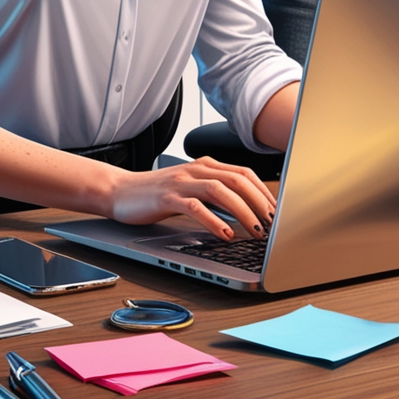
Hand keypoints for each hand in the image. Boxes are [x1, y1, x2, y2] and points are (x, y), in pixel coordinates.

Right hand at [107, 156, 275, 240]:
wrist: (120, 191)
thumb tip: (247, 211)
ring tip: (255, 231)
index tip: (278, 211)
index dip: (264, 191)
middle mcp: (197, 169)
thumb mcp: (191, 187)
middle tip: (273, 224)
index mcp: (206, 165)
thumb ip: (215, 192)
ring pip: (220, 191)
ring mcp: (182, 182)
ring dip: (243, 212)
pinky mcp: (167, 197)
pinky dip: (214, 221)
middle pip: (238, 180)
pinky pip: (196, 207)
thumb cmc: (158, 193)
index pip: (244, 173)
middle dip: (259, 202)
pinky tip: (225, 234)